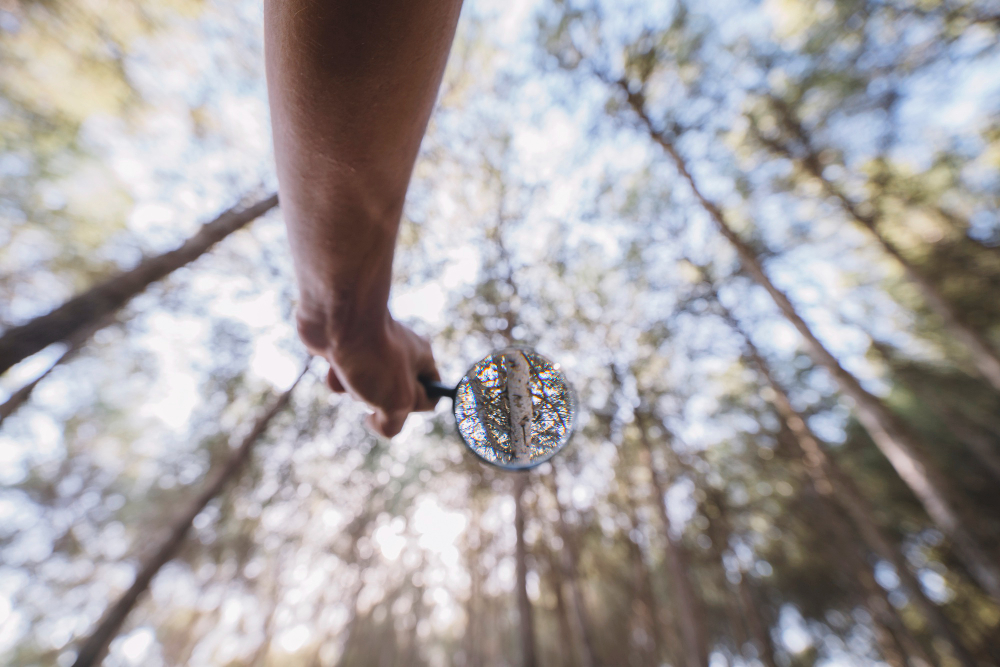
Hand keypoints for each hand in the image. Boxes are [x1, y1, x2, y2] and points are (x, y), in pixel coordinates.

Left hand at [297, 310, 439, 436]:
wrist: (337, 316)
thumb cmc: (373, 356)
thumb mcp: (397, 402)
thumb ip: (395, 423)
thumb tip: (376, 422)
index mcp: (422, 360)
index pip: (431, 395)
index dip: (417, 407)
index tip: (402, 406)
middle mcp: (399, 354)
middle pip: (393, 397)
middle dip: (379, 400)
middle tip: (377, 385)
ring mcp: (370, 351)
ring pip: (364, 390)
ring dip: (354, 390)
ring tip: (354, 371)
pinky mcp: (344, 349)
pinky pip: (343, 378)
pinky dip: (336, 378)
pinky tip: (335, 364)